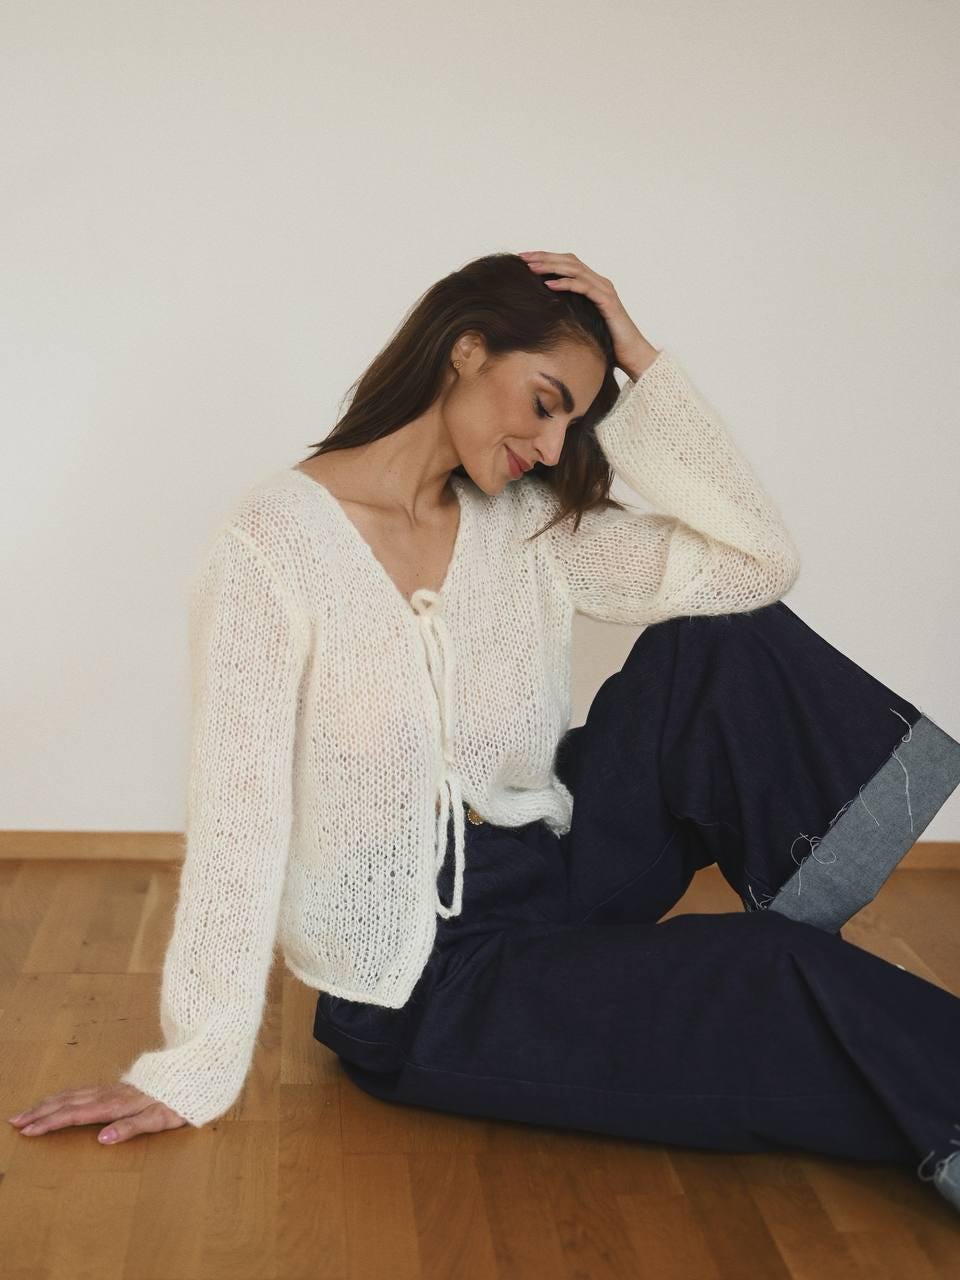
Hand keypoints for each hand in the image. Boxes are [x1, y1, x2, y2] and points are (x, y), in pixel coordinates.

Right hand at [8, 1082, 188, 1143]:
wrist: (196, 1073)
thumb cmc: (179, 1101)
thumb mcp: (161, 1119)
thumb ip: (131, 1127)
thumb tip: (102, 1138)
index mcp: (116, 1104)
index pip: (75, 1115)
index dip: (50, 1123)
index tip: (27, 1130)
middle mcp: (110, 1093)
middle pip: (68, 1102)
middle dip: (40, 1112)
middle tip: (15, 1121)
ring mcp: (113, 1088)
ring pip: (73, 1093)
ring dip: (49, 1102)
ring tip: (28, 1111)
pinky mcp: (118, 1086)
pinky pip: (83, 1089)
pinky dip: (64, 1095)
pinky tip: (59, 1099)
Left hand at [516, 250, 659, 379]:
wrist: (632, 355)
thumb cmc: (607, 343)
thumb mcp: (582, 324)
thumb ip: (569, 313)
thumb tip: (544, 313)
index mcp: (593, 285)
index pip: (567, 264)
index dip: (547, 258)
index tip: (525, 259)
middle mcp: (600, 282)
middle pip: (569, 261)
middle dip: (544, 257)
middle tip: (523, 257)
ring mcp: (604, 290)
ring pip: (575, 269)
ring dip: (551, 267)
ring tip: (532, 268)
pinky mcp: (607, 302)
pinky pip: (583, 287)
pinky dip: (565, 283)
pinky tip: (549, 285)